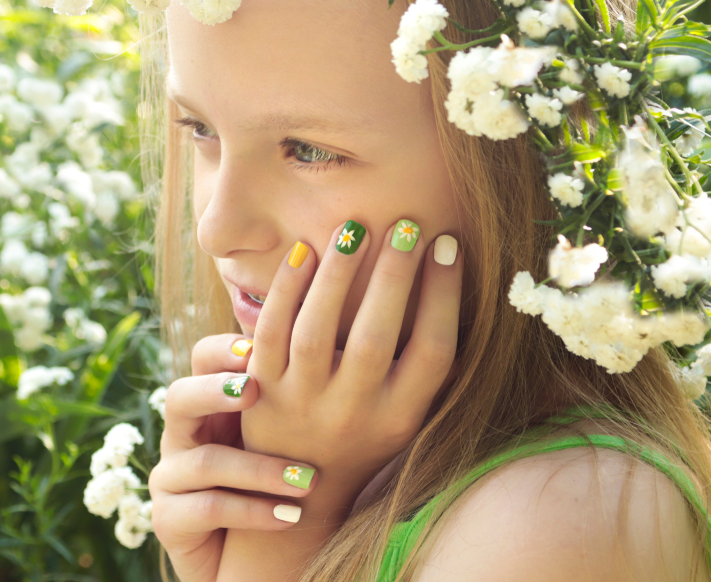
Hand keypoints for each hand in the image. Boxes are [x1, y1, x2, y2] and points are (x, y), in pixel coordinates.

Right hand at [148, 334, 320, 581]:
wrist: (242, 555)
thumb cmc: (269, 482)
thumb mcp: (279, 434)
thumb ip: (292, 394)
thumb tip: (333, 344)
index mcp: (207, 404)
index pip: (202, 359)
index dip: (223, 350)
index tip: (258, 349)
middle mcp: (181, 434)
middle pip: (179, 397)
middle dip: (214, 391)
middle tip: (253, 390)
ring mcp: (169, 477)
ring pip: (204, 461)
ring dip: (259, 469)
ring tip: (307, 479)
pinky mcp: (168, 519)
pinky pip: (208, 508)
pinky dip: (253, 510)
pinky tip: (290, 516)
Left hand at [241, 221, 462, 508]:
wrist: (297, 485)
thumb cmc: (363, 433)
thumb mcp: (405, 412)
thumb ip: (425, 362)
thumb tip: (449, 273)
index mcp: (399, 417)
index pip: (433, 352)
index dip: (444, 295)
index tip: (448, 244)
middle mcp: (352, 412)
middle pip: (375, 338)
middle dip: (395, 277)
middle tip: (407, 224)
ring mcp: (301, 401)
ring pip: (316, 332)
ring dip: (338, 275)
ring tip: (355, 228)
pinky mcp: (261, 388)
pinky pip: (269, 333)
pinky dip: (285, 291)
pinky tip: (305, 252)